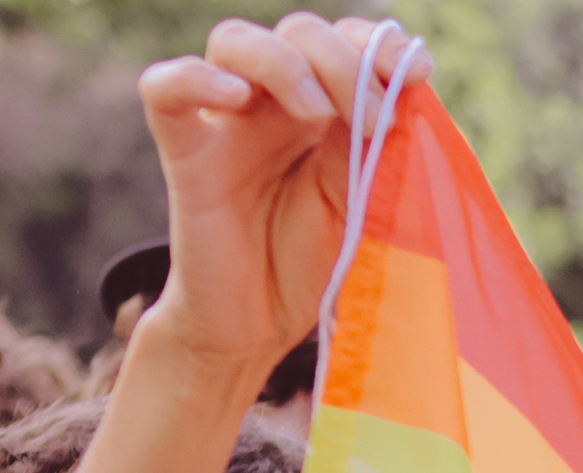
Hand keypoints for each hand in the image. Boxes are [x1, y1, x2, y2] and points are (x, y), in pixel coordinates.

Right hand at [135, 15, 430, 376]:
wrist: (258, 329)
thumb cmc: (312, 266)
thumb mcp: (359, 205)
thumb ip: (371, 150)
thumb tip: (402, 90)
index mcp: (323, 111)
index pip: (344, 42)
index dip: (378, 45)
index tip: (417, 73)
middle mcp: (272, 104)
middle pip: (298, 33)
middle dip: (344, 63)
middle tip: (375, 120)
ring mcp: (225, 122)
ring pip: (235, 41)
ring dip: (286, 64)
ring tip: (318, 112)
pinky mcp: (186, 152)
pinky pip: (165, 89)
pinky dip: (197, 80)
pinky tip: (235, 98)